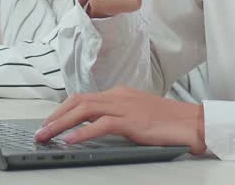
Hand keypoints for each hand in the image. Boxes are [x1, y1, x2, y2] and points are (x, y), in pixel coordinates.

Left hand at [34, 87, 206, 155]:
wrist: (194, 122)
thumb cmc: (170, 121)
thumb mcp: (139, 115)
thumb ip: (119, 117)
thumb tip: (96, 128)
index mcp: (120, 93)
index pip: (84, 98)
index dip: (63, 110)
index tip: (50, 122)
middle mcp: (119, 96)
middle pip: (79, 101)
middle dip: (56, 116)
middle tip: (41, 130)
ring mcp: (125, 107)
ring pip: (84, 110)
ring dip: (61, 124)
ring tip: (47, 135)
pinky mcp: (132, 121)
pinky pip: (101, 125)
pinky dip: (81, 133)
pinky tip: (70, 140)